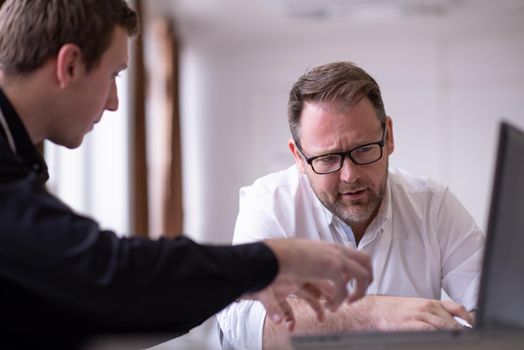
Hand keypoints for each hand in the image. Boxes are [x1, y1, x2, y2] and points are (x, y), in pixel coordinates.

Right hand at [252, 239, 371, 330]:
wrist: (278, 255)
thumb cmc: (285, 256)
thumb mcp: (305, 256)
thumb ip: (316, 262)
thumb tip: (319, 272)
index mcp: (331, 247)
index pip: (356, 255)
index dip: (359, 270)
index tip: (351, 284)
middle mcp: (337, 250)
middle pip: (366, 261)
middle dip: (367, 280)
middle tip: (357, 294)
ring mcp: (336, 258)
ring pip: (362, 275)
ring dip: (358, 293)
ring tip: (346, 303)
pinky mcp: (332, 268)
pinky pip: (344, 289)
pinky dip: (339, 301)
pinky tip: (330, 306)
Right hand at [354, 295, 473, 330]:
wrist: (375, 310)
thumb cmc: (395, 311)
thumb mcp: (417, 308)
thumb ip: (434, 314)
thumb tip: (454, 324)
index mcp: (431, 303)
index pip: (458, 310)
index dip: (469, 321)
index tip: (474, 330)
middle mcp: (429, 307)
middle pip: (454, 322)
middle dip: (462, 333)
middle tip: (468, 340)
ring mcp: (422, 315)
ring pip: (447, 327)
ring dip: (454, 335)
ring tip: (458, 341)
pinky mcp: (414, 324)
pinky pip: (432, 332)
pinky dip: (440, 338)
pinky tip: (442, 340)